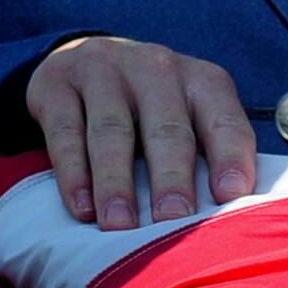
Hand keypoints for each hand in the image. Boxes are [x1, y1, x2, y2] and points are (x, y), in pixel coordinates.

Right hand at [26, 36, 255, 231]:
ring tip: (119, 225)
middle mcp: (156, 68)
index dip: (230, 156)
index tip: (230, 196)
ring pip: (112, 131)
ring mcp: (104, 71)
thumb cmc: (152, 110)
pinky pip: (66, 131)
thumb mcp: (190, 118)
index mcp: (201, 81)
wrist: (86, 62)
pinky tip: (81, 207)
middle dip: (171, 178)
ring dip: (116, 183)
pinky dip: (73, 173)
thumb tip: (230, 216)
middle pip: (167, 129)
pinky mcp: (57, 83)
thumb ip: (211, 157)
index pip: (223, 120)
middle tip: (172, 220)